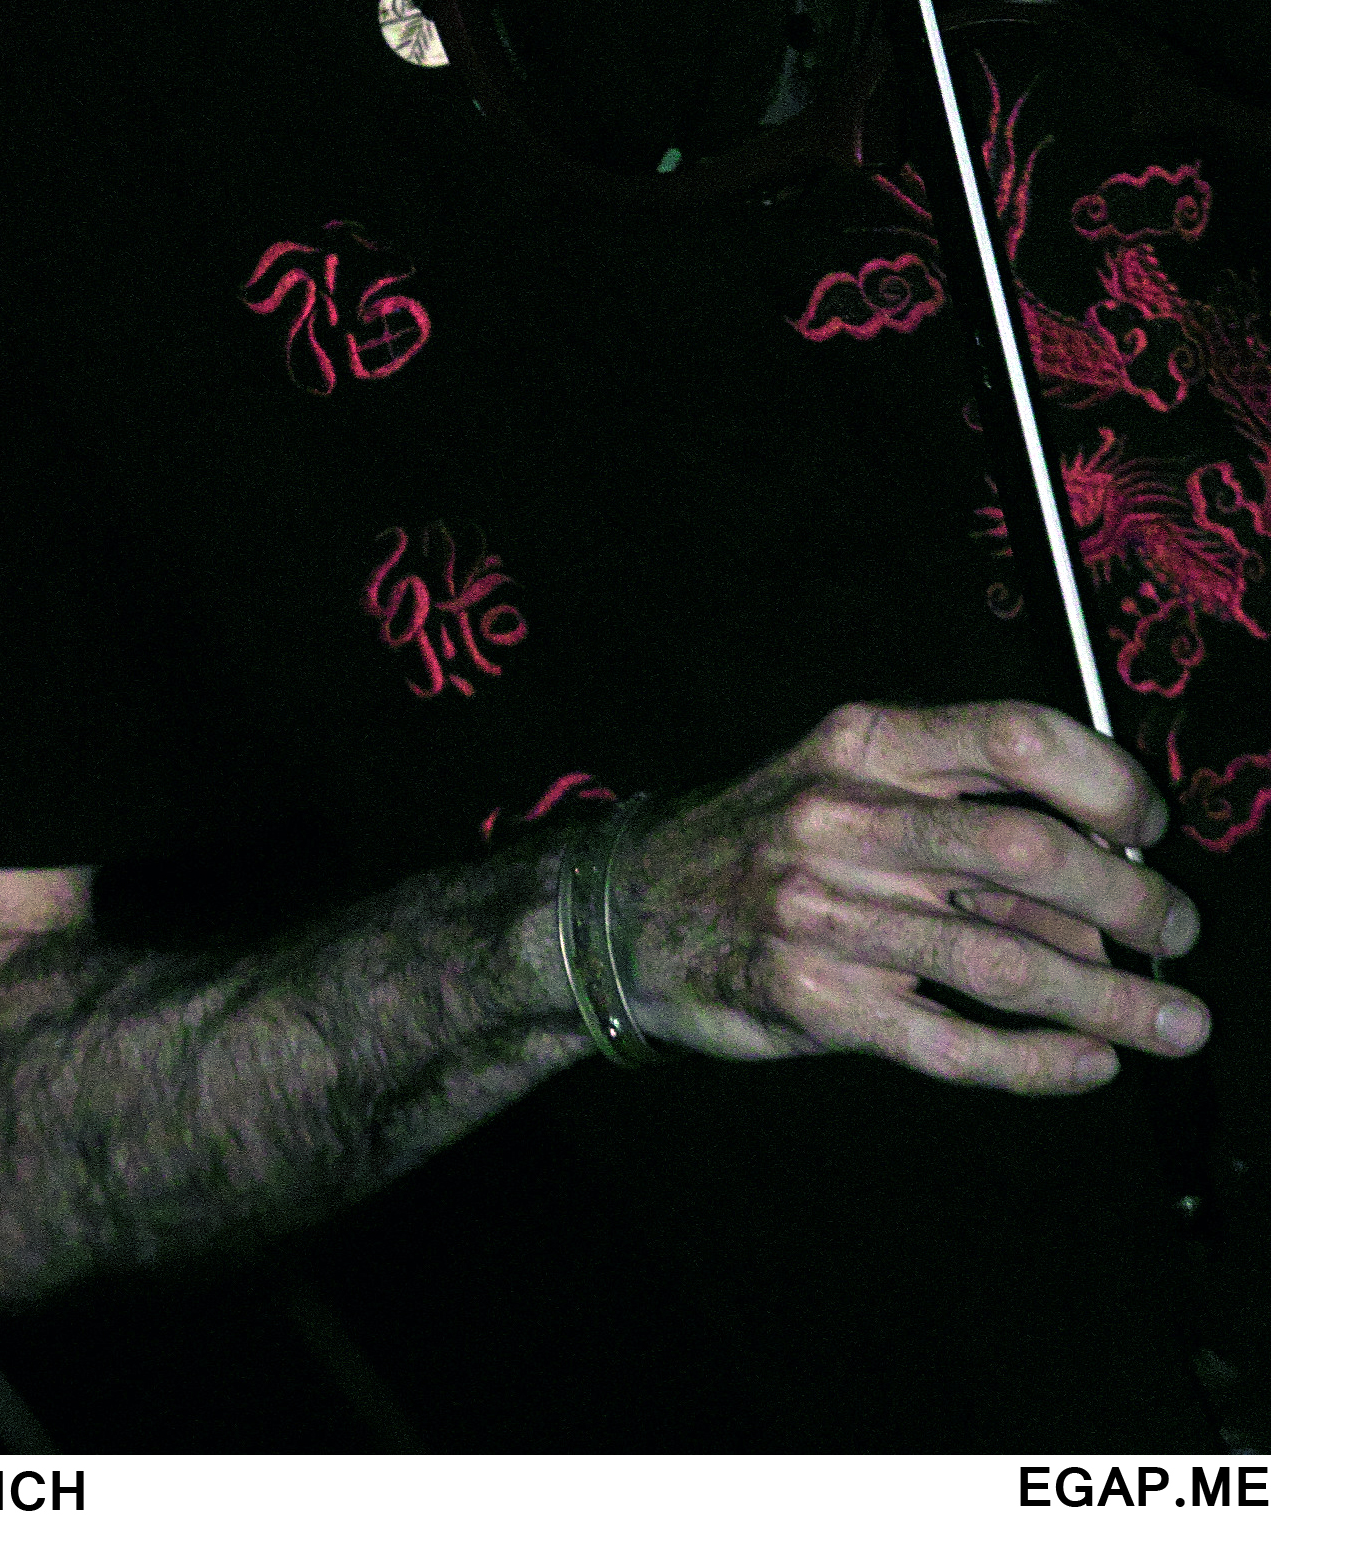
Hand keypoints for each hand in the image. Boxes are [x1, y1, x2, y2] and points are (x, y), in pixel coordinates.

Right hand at [617, 701, 1207, 1093]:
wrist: (627, 909)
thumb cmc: (765, 836)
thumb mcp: (845, 779)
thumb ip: (959, 810)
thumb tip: (1102, 877)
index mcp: (864, 742)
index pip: (1012, 737)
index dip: (1105, 781)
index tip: (1149, 825)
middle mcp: (845, 817)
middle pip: (1027, 854)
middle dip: (1130, 902)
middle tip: (1177, 931)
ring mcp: (825, 914)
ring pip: (1004, 964)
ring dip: (1112, 1000)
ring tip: (1174, 1023)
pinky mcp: (814, 1002)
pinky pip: (950, 1044)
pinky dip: (1035, 1063)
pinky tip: (1089, 1065)